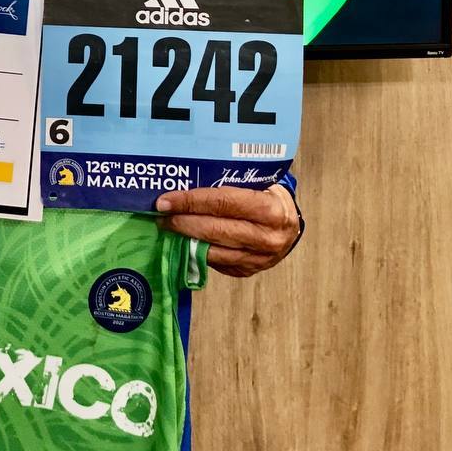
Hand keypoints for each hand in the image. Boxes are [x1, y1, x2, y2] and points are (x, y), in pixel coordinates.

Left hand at [155, 185, 299, 277]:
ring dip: (186, 238)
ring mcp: (258, 259)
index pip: (223, 203)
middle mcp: (267, 237)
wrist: (290, 225)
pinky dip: (197, 250)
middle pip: (215, 230)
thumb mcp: (260, 183)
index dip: (191, 201)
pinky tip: (184, 240)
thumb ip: (230, 183)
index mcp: (271, 209)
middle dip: (182, 221)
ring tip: (167, 227)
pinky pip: (216, 262)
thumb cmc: (269, 196)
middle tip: (161, 215)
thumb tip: (187, 180)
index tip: (165, 200)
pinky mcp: (248, 270)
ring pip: (213, 251)